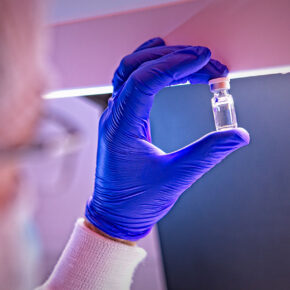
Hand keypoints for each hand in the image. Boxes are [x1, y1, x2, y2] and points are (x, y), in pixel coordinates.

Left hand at [85, 38, 249, 240]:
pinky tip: (164, 61)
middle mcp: (115, 117)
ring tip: (192, 58)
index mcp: (121, 129)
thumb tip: (236, 135)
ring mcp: (116, 116)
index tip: (202, 59)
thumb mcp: (174, 178)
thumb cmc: (135, 201)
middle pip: (137, 69)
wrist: (115, 214)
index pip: (143, 82)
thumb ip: (206, 154)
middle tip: (206, 61)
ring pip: (132, 72)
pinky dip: (151, 69)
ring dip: (162, 60)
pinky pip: (132, 84)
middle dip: (174, 59)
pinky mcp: (124, 119)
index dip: (174, 65)